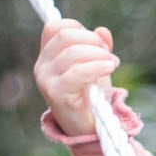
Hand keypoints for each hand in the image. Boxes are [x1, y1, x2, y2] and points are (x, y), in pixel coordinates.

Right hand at [34, 20, 118, 136]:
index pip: (54, 27)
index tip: (97, 43)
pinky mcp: (55, 93)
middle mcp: (42, 66)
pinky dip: (97, 67)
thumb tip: (103, 31)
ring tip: (113, 64)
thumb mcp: (97, 66)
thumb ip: (99, 47)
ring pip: (73, 52)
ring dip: (99, 54)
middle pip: (65, 36)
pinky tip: (110, 68)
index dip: (78, 28)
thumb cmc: (92, 96)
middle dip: (93, 41)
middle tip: (109, 54)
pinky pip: (77, 72)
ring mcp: (46, 79)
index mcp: (48, 56)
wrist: (90, 129)